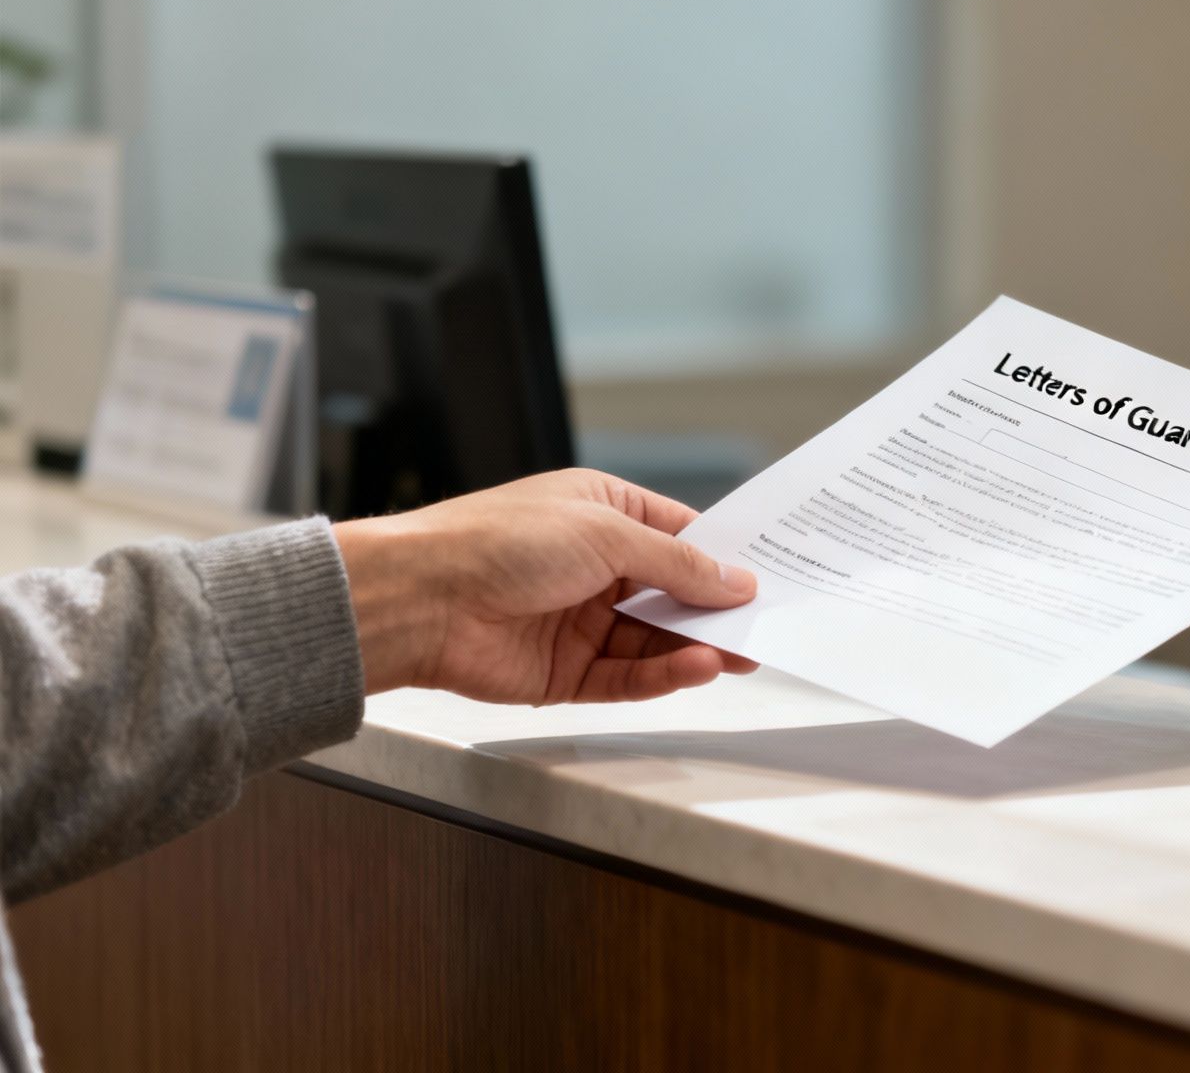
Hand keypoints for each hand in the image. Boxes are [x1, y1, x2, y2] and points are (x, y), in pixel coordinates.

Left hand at [332, 469, 757, 703]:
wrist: (419, 599)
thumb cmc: (496, 540)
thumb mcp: (607, 532)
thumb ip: (677, 564)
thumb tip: (736, 581)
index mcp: (603, 512)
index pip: (681, 536)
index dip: (724, 558)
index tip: (770, 577)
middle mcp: (594, 566)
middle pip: (674, 594)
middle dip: (718, 611)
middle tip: (766, 628)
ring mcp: (581, 621)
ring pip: (656, 641)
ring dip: (698, 647)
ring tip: (741, 655)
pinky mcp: (567, 672)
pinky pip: (628, 677)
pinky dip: (664, 675)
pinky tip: (697, 669)